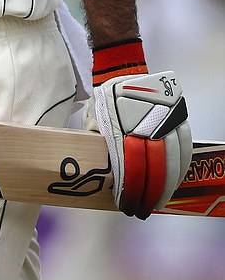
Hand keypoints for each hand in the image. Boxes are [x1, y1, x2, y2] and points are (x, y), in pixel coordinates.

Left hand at [84, 71, 191, 218]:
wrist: (123, 68)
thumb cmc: (104, 99)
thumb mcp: (94, 121)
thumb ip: (98, 146)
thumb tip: (97, 179)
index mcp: (122, 124)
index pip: (130, 168)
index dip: (130, 191)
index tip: (126, 206)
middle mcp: (146, 123)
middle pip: (154, 169)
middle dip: (149, 195)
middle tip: (141, 210)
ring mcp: (165, 119)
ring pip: (173, 161)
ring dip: (167, 186)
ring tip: (157, 201)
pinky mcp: (177, 116)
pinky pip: (185, 148)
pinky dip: (180, 169)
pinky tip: (172, 182)